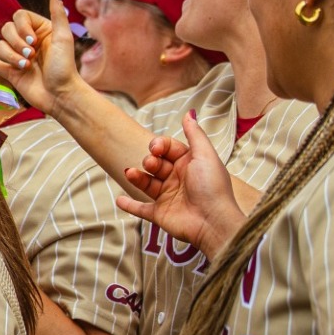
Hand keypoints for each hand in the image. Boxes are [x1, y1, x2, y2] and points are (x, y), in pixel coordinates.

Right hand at [0, 0, 80, 113]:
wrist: (61, 96)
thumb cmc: (65, 67)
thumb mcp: (63, 37)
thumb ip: (57, 13)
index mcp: (40, 30)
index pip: (19, 17)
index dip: (21, 27)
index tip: (33, 40)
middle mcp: (27, 42)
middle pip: (6, 30)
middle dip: (16, 43)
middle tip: (31, 55)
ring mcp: (17, 57)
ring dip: (10, 56)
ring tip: (25, 67)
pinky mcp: (9, 73)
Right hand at [116, 112, 245, 257]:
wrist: (213, 222)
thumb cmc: (212, 187)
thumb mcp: (205, 155)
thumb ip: (195, 134)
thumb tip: (189, 112)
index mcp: (189, 165)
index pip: (168, 149)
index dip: (159, 146)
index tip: (156, 148)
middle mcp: (178, 180)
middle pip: (155, 164)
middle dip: (149, 161)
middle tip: (151, 164)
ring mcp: (167, 197)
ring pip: (146, 183)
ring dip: (136, 177)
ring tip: (129, 173)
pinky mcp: (159, 214)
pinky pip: (141, 209)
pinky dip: (129, 205)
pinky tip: (119, 200)